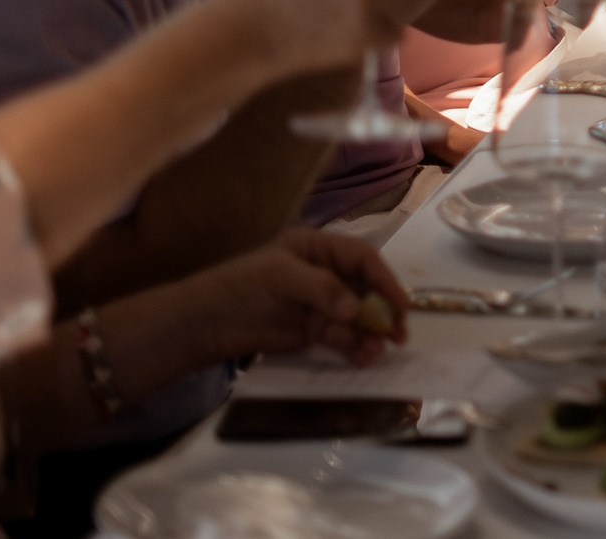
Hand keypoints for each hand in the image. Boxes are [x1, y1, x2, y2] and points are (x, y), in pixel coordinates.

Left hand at [184, 228, 409, 366]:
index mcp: (318, 248)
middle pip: (366, 289)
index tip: (400, 304)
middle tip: (398, 334)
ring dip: (371, 333)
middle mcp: (325, 274)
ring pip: (357, 317)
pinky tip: (363, 357)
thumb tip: (356, 309)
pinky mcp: (312, 330)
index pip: (362, 259)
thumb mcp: (280, 276)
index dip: (384, 279)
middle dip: (383, 310)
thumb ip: (322, 289)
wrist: (205, 323)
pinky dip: (355, 346)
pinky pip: (342, 337)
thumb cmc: (241, 286)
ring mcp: (320, 304)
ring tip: (378, 352)